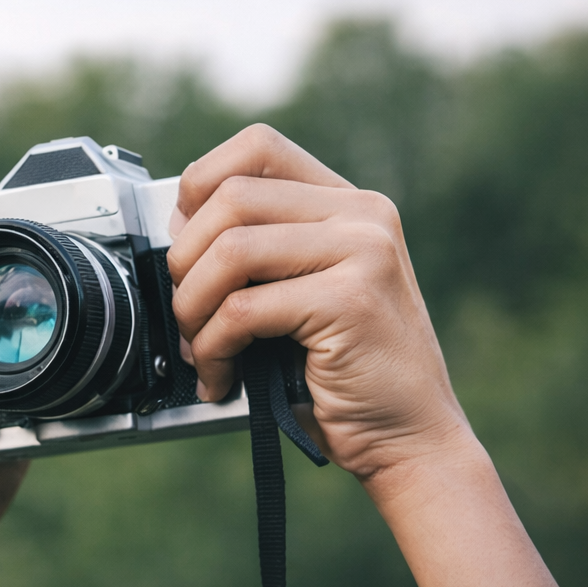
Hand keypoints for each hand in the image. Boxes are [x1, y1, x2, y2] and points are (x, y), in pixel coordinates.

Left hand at [165, 123, 470, 482]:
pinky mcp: (351, 301)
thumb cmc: (346, 374)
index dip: (200, 184)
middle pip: (230, 197)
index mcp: (350, 204)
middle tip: (186, 312)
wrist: (412, 440)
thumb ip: (260, 249)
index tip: (183, 236)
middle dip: (184, 260)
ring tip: (200, 348)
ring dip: (192, 307)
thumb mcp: (303, 291)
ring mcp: (363, 253)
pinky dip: (214, 349)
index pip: (257, 146)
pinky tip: (221, 377)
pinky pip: (243, 309)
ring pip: (230, 250)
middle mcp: (363, 215)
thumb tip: (175, 228)